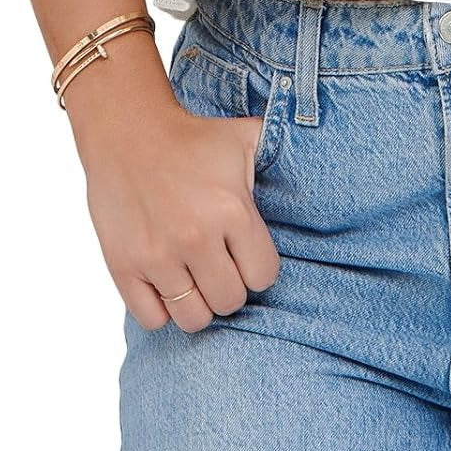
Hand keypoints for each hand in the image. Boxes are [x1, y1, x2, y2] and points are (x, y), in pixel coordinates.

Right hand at [79, 99, 280, 332]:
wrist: (128, 130)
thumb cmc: (193, 137)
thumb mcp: (245, 138)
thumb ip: (281, 151)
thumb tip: (326, 153)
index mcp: (232, 210)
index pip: (263, 276)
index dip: (258, 268)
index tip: (246, 254)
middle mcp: (196, 237)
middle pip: (230, 301)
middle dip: (230, 287)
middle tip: (220, 267)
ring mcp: (158, 255)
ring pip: (194, 318)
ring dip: (199, 303)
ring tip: (195, 280)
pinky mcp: (124, 265)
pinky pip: (153, 320)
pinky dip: (162, 310)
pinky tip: (167, 284)